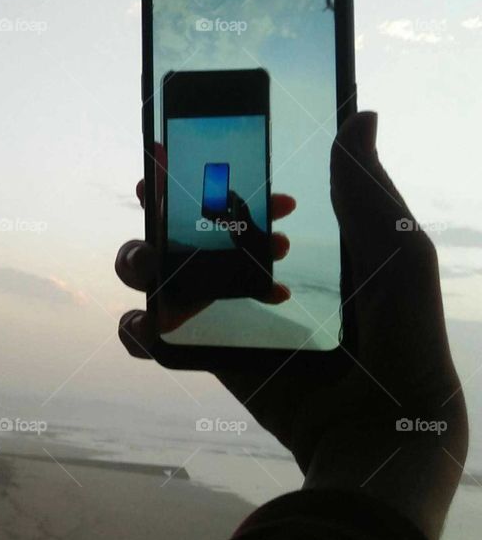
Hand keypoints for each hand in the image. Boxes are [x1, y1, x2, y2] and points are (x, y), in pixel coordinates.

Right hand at [117, 112, 467, 539]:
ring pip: (160, 277)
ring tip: (151, 267)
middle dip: (158, 211)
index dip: (200, 169)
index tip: (175, 146)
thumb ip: (365, 186)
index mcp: (296, 241)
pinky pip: (156, 339)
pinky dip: (135, 329)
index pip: (238, 193)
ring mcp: (230, 317)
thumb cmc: (403, 332)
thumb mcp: (394, 249)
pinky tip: (144, 324)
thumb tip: (362, 114)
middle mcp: (255, 273)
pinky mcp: (213, 359)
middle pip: (185, 229)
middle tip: (154, 200)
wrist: (386, 425)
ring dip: (139, 262)